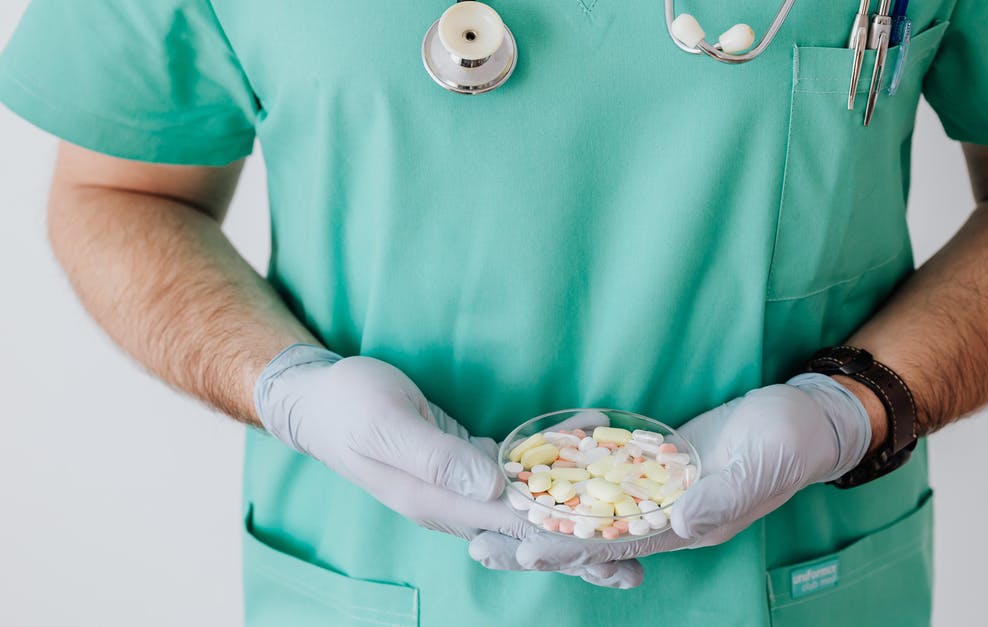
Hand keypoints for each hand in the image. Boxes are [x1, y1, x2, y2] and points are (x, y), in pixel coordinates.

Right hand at [254, 344, 643, 587]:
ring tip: (633, 523)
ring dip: (578, 513)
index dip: (565, 538)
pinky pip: (518, 473)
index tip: (614, 548)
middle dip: (583, 547)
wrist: (316, 398)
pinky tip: (591, 439)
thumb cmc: (348, 406)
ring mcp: (460, 488)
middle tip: (641, 558)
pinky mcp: (466, 464)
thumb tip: (489, 486)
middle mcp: (454, 505)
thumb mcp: (386, 425)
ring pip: (529, 509)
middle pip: (529, 534)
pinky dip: (556, 464)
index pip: (514, 530)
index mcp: (438, 503)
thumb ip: (436, 458)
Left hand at [468, 374, 871, 578]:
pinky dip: (570, 478)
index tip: (523, 548)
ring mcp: (658, 490)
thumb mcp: (761, 464)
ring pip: (591, 509)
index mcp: (690, 525)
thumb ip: (722, 495)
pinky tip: (532, 474)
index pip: (617, 543)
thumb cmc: (791, 439)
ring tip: (489, 517)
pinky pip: (606, 476)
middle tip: (479, 545)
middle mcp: (667, 516)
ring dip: (543, 513)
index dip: (570, 547)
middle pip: (591, 536)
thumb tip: (679, 521)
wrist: (808, 417)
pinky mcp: (655, 463)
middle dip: (538, 541)